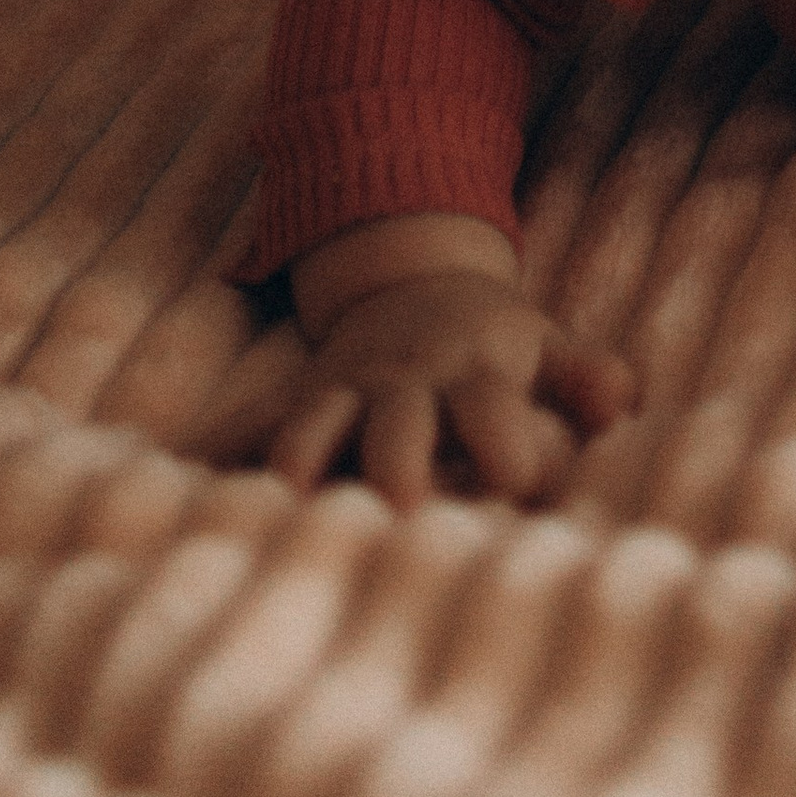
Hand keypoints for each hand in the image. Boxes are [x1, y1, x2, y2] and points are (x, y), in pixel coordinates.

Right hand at [211, 268, 638, 508]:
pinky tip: (173, 479)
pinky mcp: (297, 400)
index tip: (518, 486)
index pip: (497, 415)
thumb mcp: (547, 346)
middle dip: (398, 469)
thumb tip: (622, 400)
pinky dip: (210, 450)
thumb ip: (586, 376)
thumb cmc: (495, 343)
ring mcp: (344, 393)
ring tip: (280, 512)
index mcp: (475, 377)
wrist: (414, 279)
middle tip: (398, 516)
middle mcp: (405, 388)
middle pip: (399, 429)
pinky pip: (245, 422)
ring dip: (297, 463)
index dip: (511, 450)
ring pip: (310, 426)